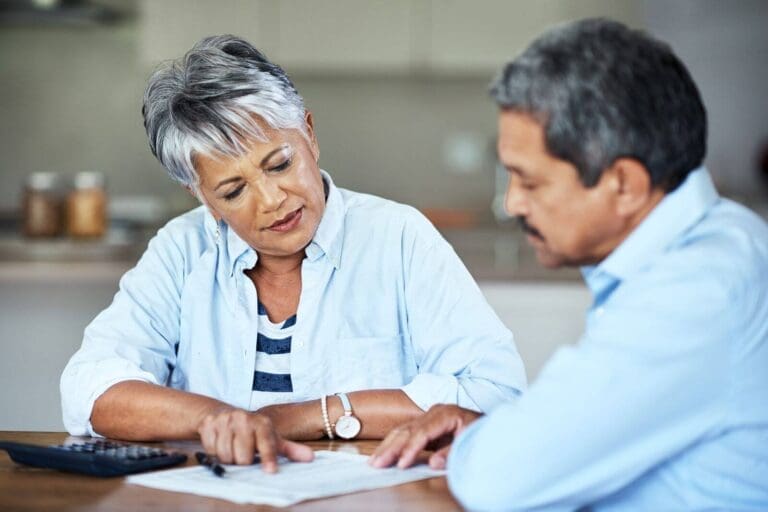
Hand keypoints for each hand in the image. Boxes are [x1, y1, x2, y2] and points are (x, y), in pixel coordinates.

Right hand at [197, 407, 313, 471]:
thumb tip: (310, 458)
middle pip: (244, 457)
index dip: (268, 458)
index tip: (270, 470)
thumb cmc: (253, 430)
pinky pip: (212, 450)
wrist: (224, 413)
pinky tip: (221, 443)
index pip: (267, 443)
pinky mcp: (209, 424)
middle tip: (245, 455)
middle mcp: (244, 419)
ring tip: (234, 449)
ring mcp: (225, 421)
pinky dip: (216, 452)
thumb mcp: (272, 437)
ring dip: (229, 459)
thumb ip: (290, 449)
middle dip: (244, 461)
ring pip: (226, 456)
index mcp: (262, 423)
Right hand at [369, 404, 480, 469]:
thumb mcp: (471, 442)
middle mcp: (434, 412)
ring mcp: (428, 416)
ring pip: (402, 430)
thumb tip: (433, 463)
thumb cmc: (481, 432)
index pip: (423, 433)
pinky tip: (383, 453)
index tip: (401, 464)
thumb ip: (452, 453)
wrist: (488, 424)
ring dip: (387, 446)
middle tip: (377, 463)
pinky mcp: (424, 423)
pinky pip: (405, 433)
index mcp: (447, 414)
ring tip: (374, 461)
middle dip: (391, 448)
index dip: (410, 449)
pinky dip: (393, 444)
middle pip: (408, 430)